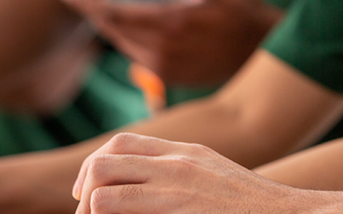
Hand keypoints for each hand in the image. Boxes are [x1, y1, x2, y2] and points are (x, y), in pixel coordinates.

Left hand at [61, 0, 282, 84]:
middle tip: (80, 1)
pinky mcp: (169, 77)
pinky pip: (138, 55)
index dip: (93, 5)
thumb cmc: (241, 15)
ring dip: (111, 26)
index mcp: (172, 24)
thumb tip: (153, 1)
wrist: (262, 54)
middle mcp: (162, 49)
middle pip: (115, 29)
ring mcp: (164, 66)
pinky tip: (122, 27)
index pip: (117, 14)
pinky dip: (128, 39)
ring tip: (97, 10)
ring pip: (124, 44)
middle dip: (97, 12)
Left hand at [67, 133, 310, 213]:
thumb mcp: (221, 181)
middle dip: (79, 207)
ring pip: (102, 204)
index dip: (92, 170)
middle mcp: (173, 169)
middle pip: (99, 169)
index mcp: (183, 154)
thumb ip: (188, 188)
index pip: (119, 144)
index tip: (86, 198)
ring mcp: (173, 198)